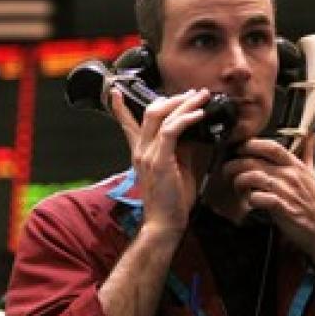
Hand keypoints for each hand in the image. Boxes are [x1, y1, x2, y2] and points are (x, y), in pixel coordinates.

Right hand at [110, 87, 212, 233]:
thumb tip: (192, 132)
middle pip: (150, 112)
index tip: (115, 92)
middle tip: (192, 93)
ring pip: (160, 117)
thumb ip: (181, 149)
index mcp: (140, 153)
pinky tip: (198, 114)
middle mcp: (140, 151)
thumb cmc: (171, 201)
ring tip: (199, 97)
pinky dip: (185, 119)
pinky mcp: (159, 161)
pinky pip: (171, 131)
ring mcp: (147, 155)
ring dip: (182, 103)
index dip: (120, 108)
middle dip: (172, 98)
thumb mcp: (177, 168)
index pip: (127, 125)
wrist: (164, 223)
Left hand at [223, 136, 314, 253]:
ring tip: (238, 189)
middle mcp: (290, 175)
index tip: (238, 150)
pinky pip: (258, 198)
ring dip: (239, 182)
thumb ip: (308, 154)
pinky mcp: (283, 208)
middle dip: (234, 165)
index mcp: (295, 165)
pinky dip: (250, 200)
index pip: (271, 146)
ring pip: (252, 177)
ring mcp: (286, 191)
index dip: (250, 144)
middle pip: (254, 161)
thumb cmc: (314, 203)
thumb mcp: (312, 174)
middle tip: (228, 172)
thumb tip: (312, 136)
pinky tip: (250, 202)